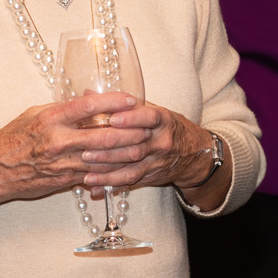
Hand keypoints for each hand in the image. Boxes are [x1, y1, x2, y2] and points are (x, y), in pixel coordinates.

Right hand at [0, 91, 150, 200]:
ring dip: (127, 153)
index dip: (114, 101)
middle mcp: (59, 140)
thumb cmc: (11, 139)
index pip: (89, 105)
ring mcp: (63, 163)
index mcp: (51, 118)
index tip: (132, 98)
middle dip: (130, 131)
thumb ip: (62, 107)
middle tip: (148, 125)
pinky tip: (127, 166)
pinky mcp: (65, 180)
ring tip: (144, 146)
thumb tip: (88, 99)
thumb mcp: (34, 114)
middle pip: (104, 135)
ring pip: (104, 158)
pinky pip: (94, 175)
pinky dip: (112, 170)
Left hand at [75, 96, 216, 191]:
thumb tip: (87, 94)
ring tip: (85, 165)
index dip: (131, 118)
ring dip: (107, 166)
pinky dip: (110, 182)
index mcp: (164, 120)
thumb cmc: (165, 125)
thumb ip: (121, 103)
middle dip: (110, 147)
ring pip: (131, 165)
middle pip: (136, 145)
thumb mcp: (151, 109)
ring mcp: (157, 161)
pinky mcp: (151, 176)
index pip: (149, 117)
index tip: (112, 119)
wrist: (193, 152)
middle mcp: (162, 141)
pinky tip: (93, 183)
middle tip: (86, 147)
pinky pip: (130, 180)